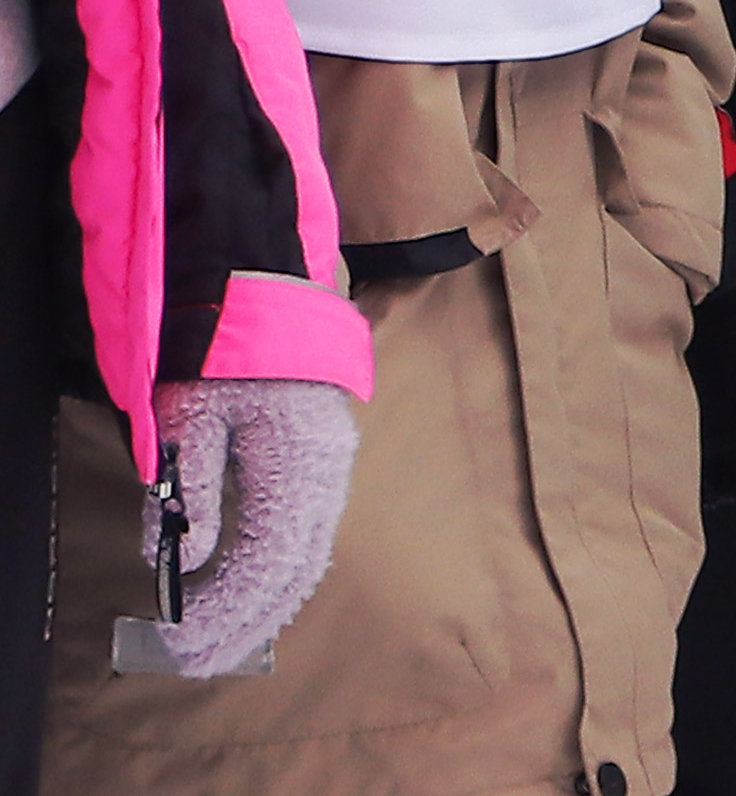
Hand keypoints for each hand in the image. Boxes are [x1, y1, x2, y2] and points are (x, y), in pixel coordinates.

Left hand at [141, 381, 351, 678]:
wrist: (268, 298)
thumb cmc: (223, 354)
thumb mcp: (189, 413)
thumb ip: (190, 486)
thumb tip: (183, 557)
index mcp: (297, 459)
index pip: (268, 556)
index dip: (226, 606)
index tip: (179, 637)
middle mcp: (327, 473)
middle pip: (295, 569)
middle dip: (244, 622)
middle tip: (193, 659)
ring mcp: (333, 470)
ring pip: (308, 560)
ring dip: (263, 609)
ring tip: (219, 644)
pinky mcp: (324, 468)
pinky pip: (310, 540)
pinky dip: (279, 581)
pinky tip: (251, 602)